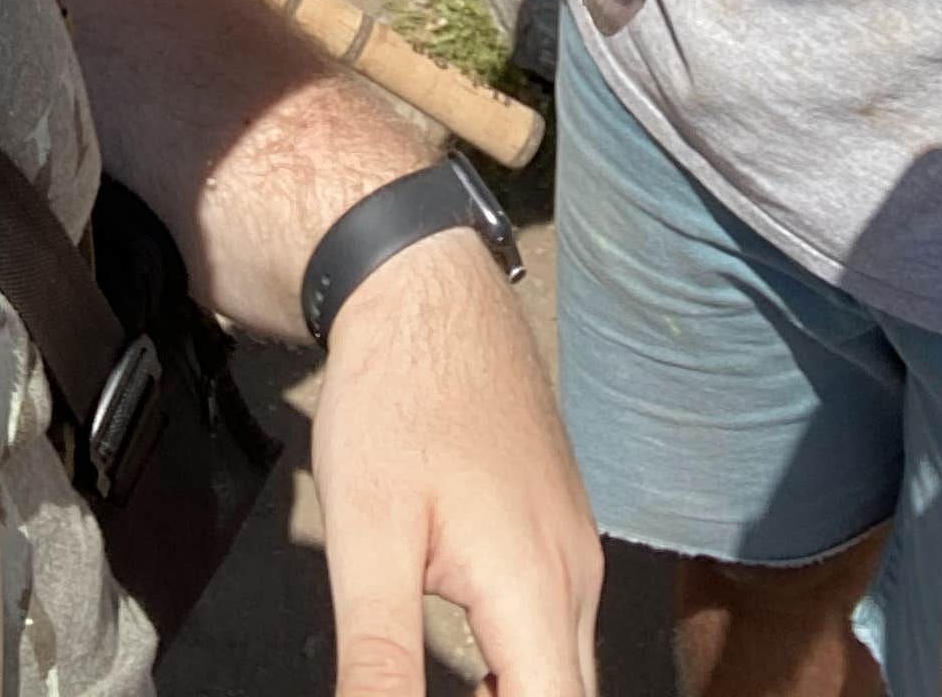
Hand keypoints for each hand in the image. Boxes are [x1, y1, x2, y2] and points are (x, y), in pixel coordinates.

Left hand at [312, 232, 600, 696]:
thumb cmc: (394, 400)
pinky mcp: (555, 526)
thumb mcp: (367, 539)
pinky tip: (478, 688)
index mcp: (536, 587)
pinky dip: (523, 677)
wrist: (423, 285)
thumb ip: (380, 663)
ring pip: (564, 671)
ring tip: (463, 695)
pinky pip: (555, 631)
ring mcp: (572, 547)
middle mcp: (574, 575)